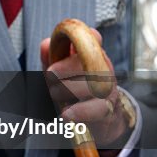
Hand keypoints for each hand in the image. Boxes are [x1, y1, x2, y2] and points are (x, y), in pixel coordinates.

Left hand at [40, 30, 127, 146]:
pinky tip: (66, 113)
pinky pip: (98, 109)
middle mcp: (104, 68)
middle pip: (91, 61)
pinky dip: (81, 111)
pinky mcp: (110, 109)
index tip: (58, 54)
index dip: (77, 41)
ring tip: (54, 93)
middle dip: (67, 68)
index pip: (91, 40)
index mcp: (92, 53)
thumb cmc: (74, 86)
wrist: (98, 116)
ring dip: (70, 89)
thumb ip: (52, 56)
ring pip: (94, 85)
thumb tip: (46, 43)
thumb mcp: (59, 70)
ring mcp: (108, 89)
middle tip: (50, 75)